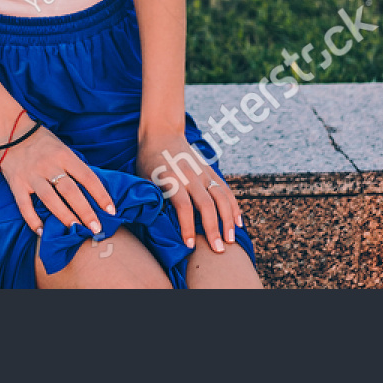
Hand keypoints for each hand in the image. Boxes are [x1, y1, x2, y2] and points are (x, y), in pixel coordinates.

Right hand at [0, 122, 115, 236]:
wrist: (10, 130)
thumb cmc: (41, 141)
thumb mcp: (62, 147)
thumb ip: (74, 166)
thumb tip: (91, 188)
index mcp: (64, 155)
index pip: (87, 177)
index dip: (101, 195)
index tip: (111, 211)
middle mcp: (49, 166)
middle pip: (70, 191)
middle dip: (85, 212)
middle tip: (96, 229)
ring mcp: (32, 175)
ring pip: (50, 199)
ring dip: (64, 216)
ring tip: (75, 231)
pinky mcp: (16, 183)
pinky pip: (24, 205)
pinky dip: (32, 220)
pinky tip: (42, 231)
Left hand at [138, 137, 241, 251]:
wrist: (162, 132)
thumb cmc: (149, 162)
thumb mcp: (144, 179)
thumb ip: (154, 200)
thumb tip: (160, 226)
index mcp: (171, 178)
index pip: (183, 206)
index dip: (187, 227)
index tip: (189, 245)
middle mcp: (190, 175)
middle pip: (206, 205)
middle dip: (213, 229)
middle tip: (218, 249)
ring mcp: (203, 172)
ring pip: (221, 197)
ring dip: (228, 220)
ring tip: (231, 240)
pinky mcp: (211, 171)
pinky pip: (226, 190)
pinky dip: (233, 207)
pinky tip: (238, 222)